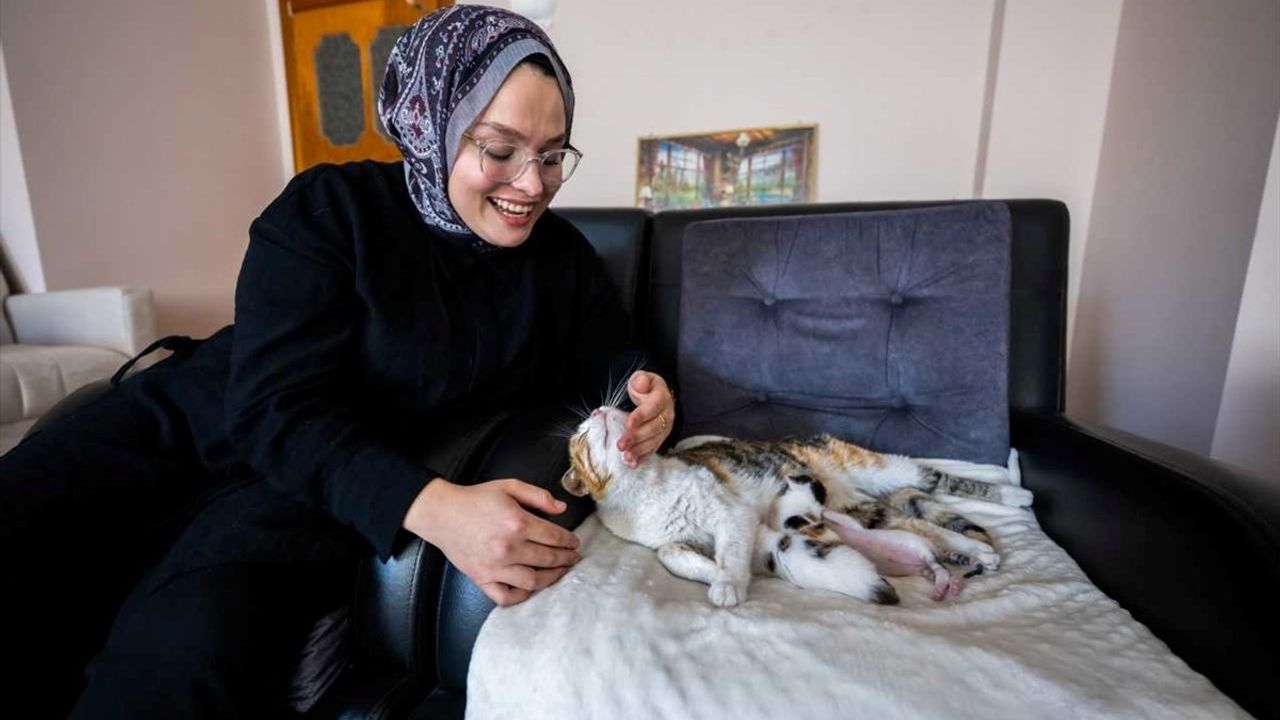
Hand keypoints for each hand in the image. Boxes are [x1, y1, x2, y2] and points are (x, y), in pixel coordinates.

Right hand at [403, 478, 580, 606]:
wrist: (442, 513)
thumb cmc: (475, 499)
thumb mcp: (509, 486)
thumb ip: (538, 495)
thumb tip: (561, 509)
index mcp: (517, 522)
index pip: (554, 537)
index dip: (569, 541)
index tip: (575, 543)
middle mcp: (508, 548)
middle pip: (548, 559)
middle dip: (566, 559)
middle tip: (574, 559)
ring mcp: (495, 567)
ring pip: (533, 581)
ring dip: (551, 578)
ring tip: (560, 573)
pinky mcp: (482, 578)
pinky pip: (506, 597)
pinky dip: (521, 596)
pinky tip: (530, 588)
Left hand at [617, 370, 674, 467]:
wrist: (656, 396)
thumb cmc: (646, 387)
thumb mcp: (642, 379)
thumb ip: (640, 380)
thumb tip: (640, 383)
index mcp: (662, 398)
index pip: (652, 408)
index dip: (640, 417)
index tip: (628, 425)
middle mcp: (667, 415)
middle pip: (653, 428)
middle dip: (637, 437)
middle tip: (621, 445)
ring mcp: (664, 429)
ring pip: (653, 441)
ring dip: (639, 450)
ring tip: (626, 457)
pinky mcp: (659, 439)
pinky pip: (652, 449)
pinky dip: (643, 457)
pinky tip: (633, 464)